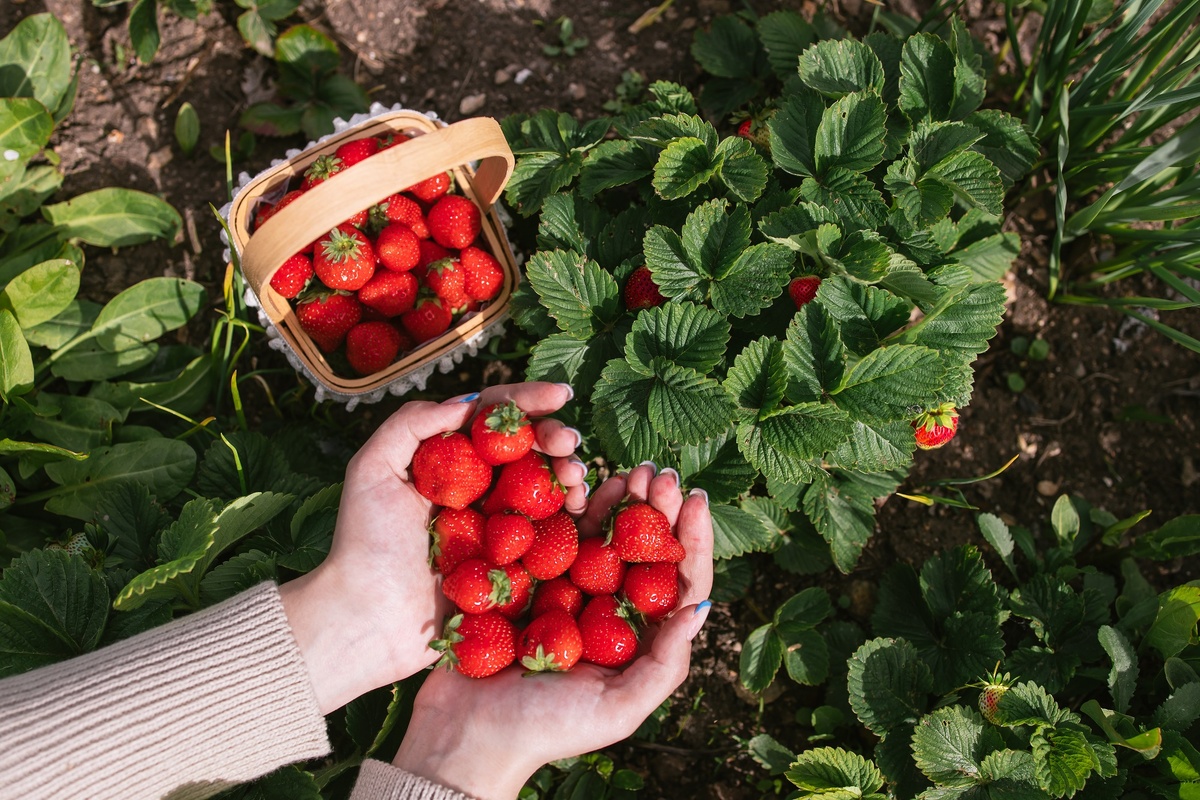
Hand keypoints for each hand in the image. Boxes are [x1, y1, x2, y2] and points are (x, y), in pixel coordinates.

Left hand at [280, 382, 586, 713]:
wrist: (368, 618)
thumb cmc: (363, 544)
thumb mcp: (372, 469)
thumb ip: (412, 424)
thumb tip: (467, 402)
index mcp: (449, 462)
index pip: (495, 420)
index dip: (528, 402)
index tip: (561, 395)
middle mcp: (478, 491)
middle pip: (528, 451)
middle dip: (555, 438)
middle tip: (569, 442)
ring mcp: (500, 529)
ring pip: (546, 489)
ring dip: (570, 474)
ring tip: (575, 476)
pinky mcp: (514, 568)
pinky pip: (554, 538)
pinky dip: (576, 518)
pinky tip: (582, 508)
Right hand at [390, 465, 713, 799]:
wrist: (465, 733)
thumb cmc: (544, 731)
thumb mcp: (616, 710)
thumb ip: (663, 665)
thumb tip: (700, 609)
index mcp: (637, 637)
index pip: (677, 581)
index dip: (691, 538)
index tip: (694, 499)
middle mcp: (607, 609)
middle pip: (644, 548)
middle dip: (658, 507)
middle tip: (662, 473)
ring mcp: (567, 588)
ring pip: (604, 533)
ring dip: (621, 499)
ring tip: (632, 471)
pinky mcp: (526, 576)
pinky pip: (554, 532)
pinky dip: (570, 505)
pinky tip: (580, 481)